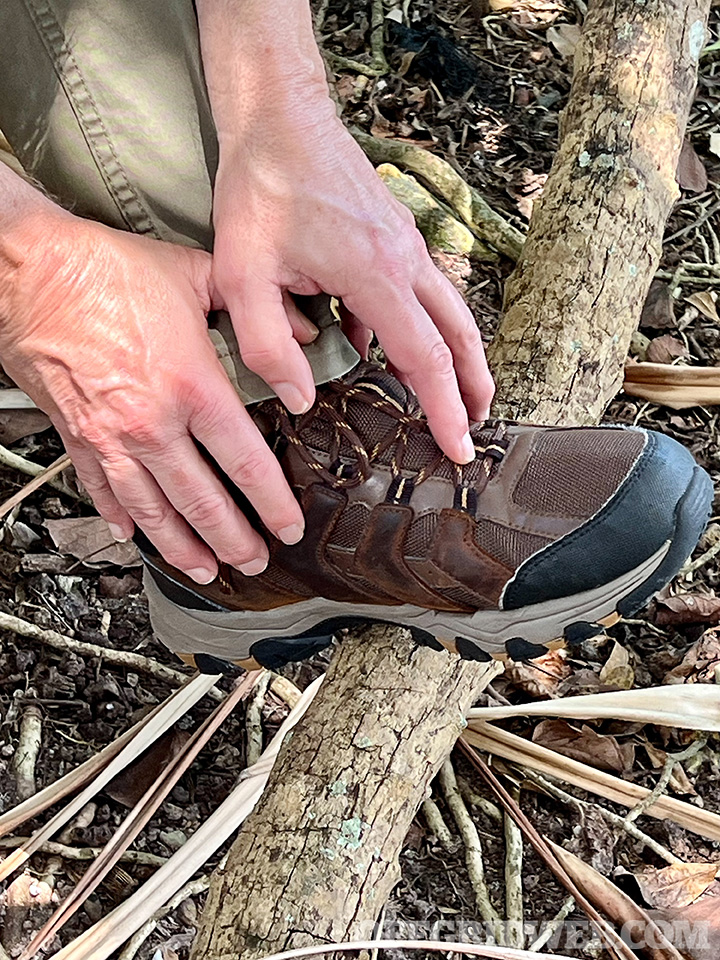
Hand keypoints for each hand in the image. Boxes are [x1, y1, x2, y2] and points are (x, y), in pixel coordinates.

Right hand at [0, 212, 308, 582]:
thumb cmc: (105, 270)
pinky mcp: (77, 438)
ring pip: (153, 512)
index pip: (246, 463)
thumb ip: (253, 308)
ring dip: (182, 548)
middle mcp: (152, 425)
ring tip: (206, 569)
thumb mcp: (196, 275)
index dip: (273, 503)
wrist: (29, 270)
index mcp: (191, 387)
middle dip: (235, 541)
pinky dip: (120, 519)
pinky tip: (133, 537)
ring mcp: (111, 438)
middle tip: (255, 562)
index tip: (289, 525)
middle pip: (203, 503)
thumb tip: (299, 327)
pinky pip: (103, 491)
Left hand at [211, 98, 494, 463]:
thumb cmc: (260, 189)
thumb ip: (269, 345)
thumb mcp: (242, 276)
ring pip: (450, 312)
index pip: (426, 358)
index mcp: (377, 275)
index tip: (458, 446)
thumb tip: (302, 398)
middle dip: (473, 387)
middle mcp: (406, 259)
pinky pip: (419, 291)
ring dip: (458, 356)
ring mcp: (406, 244)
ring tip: (454, 395)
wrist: (278, 116)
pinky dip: (418, 326)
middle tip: (476, 427)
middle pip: (459, 335)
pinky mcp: (394, 235)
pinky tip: (383, 348)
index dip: (445, 409)